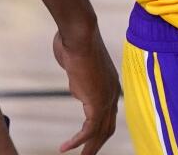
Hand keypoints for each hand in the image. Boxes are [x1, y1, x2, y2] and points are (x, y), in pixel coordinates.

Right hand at [53, 26, 119, 153]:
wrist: (78, 34)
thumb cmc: (73, 41)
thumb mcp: (75, 62)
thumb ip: (78, 77)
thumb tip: (76, 86)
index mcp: (109, 83)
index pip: (108, 114)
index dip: (99, 129)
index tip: (89, 139)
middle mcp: (111, 92)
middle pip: (108, 127)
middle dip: (97, 144)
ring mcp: (106, 97)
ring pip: (100, 132)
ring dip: (89, 148)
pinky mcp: (97, 101)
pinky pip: (89, 129)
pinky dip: (78, 141)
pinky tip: (66, 148)